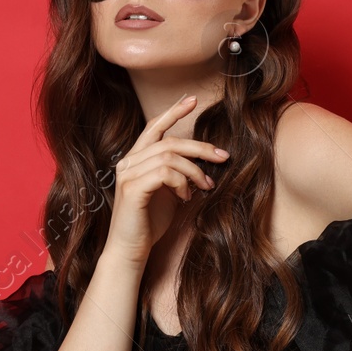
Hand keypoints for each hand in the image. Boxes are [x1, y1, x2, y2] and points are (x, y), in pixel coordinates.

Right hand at [101, 95, 229, 269]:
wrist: (130, 250)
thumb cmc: (149, 222)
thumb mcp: (168, 192)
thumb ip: (177, 173)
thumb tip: (201, 162)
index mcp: (135, 159)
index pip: (154, 127)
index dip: (173, 111)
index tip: (193, 100)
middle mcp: (128, 162)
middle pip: (170, 142)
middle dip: (201, 147)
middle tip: (223, 156)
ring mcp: (128, 175)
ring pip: (169, 156)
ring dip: (194, 171)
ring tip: (205, 187)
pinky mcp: (132, 189)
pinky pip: (164, 173)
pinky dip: (181, 183)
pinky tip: (186, 197)